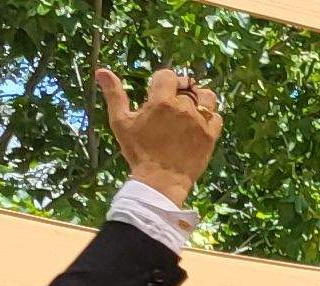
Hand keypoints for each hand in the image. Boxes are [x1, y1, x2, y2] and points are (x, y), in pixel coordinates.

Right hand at [95, 64, 221, 205]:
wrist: (161, 180)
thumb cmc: (138, 151)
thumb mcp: (121, 122)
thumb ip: (114, 94)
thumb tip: (102, 71)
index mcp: (161, 102)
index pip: (168, 75)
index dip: (161, 80)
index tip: (157, 92)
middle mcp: (184, 108)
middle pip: (186, 86)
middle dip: (178, 91)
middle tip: (170, 105)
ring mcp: (200, 122)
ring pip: (206, 97)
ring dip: (199, 98)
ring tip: (188, 108)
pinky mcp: (211, 136)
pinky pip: (217, 116)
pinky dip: (209, 116)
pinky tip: (198, 122)